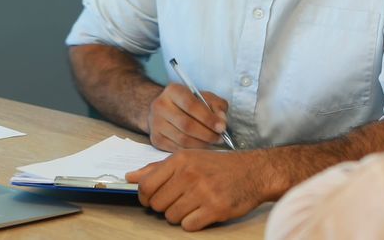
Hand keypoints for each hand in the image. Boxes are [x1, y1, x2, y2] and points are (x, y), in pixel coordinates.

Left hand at [127, 150, 271, 230]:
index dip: (145, 196)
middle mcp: (190, 174)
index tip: (152, 198)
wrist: (253, 171)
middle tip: (177, 201)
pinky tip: (201, 212)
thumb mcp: (188, 158)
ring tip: (192, 205)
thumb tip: (130, 177)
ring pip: (171, 217)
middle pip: (157, 204)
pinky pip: (188, 226)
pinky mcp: (215, 209)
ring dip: (179, 216)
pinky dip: (192, 223)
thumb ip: (157, 168)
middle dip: (164, 207)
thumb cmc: (218, 166)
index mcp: (180, 160)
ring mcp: (203, 192)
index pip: (146, 185)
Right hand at [146, 83, 228, 151]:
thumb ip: (217, 106)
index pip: (191, 105)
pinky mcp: (155, 139)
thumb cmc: (189, 103)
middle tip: (219, 138)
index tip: (221, 127)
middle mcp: (160, 105)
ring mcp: (155, 123)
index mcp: (173, 91)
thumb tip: (221, 122)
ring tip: (212, 143)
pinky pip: (176, 149)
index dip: (208, 118)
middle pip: (186, 125)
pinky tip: (200, 147)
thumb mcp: (204, 97)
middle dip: (207, 134)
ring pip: (182, 139)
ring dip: (201, 144)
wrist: (165, 109)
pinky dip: (191, 150)